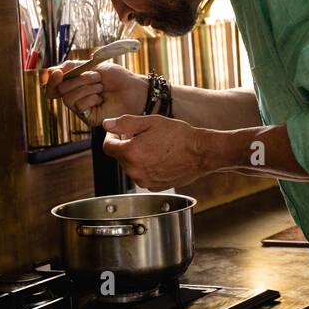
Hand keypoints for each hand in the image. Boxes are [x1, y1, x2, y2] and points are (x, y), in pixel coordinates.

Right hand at [45, 61, 146, 128]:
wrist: (134, 89)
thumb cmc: (117, 77)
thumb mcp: (94, 66)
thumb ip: (72, 67)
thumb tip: (51, 70)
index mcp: (75, 84)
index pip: (54, 84)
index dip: (51, 79)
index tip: (57, 72)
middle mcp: (75, 96)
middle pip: (60, 89)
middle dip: (78, 79)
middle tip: (96, 77)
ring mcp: (81, 108)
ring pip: (68, 98)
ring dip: (86, 88)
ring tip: (101, 86)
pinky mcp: (88, 117)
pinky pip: (79, 106)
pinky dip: (90, 98)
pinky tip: (101, 98)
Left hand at [101, 114, 228, 188]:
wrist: (201, 153)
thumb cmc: (180, 136)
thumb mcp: (151, 122)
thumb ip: (125, 123)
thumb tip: (107, 124)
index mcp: (131, 152)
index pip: (107, 147)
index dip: (111, 136)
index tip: (118, 132)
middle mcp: (135, 170)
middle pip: (119, 157)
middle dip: (126, 145)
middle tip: (142, 136)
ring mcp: (144, 180)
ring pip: (131, 167)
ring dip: (136, 157)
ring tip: (154, 147)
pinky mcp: (154, 187)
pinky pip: (142, 175)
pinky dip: (146, 167)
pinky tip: (160, 158)